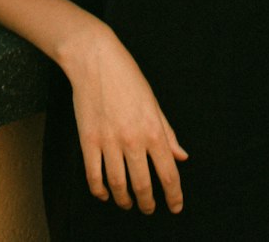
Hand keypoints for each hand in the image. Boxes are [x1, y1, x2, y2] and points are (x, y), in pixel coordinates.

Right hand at [62, 25, 187, 213]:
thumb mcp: (154, 103)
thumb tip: (180, 157)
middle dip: (148, 203)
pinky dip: (100, 191)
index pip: (169, 174)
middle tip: (149, 208)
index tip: (176, 206)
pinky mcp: (88, 141)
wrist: (95, 60)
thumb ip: (168, 133)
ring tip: (128, 203)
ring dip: (125, 200)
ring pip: (118, 185)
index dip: (174, 196)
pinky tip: (105, 194)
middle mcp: (132, 140)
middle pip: (143, 185)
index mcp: (153, 130)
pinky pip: (94, 176)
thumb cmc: (128, 77)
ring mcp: (109, 142)